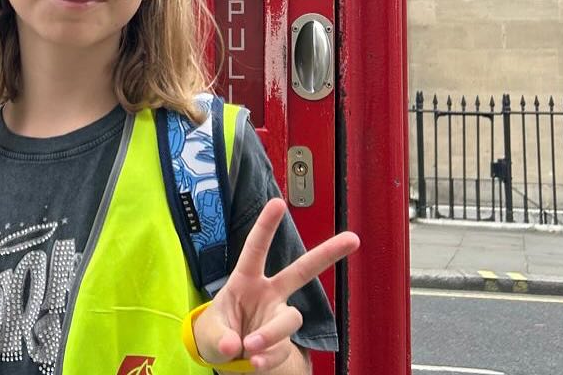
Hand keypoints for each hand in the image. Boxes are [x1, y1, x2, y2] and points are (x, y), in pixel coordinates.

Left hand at [192, 198, 359, 371]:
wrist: (225, 357)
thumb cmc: (217, 331)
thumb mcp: (208, 331)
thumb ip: (219, 336)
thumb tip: (234, 345)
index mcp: (246, 280)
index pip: (255, 249)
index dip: (266, 226)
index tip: (278, 203)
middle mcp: (268, 294)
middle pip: (302, 271)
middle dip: (327, 254)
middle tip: (353, 239)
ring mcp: (279, 316)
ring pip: (290, 320)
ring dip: (271, 334)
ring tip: (250, 347)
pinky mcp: (284, 341)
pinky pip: (282, 349)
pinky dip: (268, 358)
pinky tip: (255, 362)